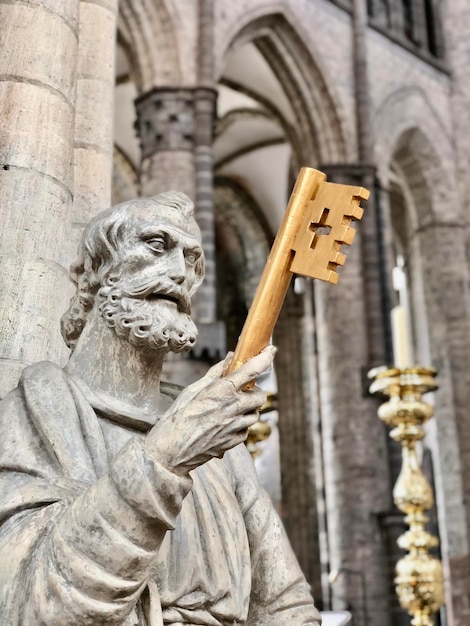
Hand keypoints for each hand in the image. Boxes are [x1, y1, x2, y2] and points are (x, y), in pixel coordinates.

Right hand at [146, 345, 275, 474]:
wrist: (170, 450)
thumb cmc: (178, 417)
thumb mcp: (193, 390)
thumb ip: (215, 374)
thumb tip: (230, 358)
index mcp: (222, 391)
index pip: (252, 370)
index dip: (265, 357)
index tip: (271, 350)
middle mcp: (233, 408)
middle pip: (260, 395)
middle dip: (254, 391)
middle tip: (241, 391)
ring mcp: (235, 427)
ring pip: (255, 414)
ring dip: (248, 409)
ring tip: (230, 409)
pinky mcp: (234, 442)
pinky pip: (246, 430)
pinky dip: (241, 425)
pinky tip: (225, 424)